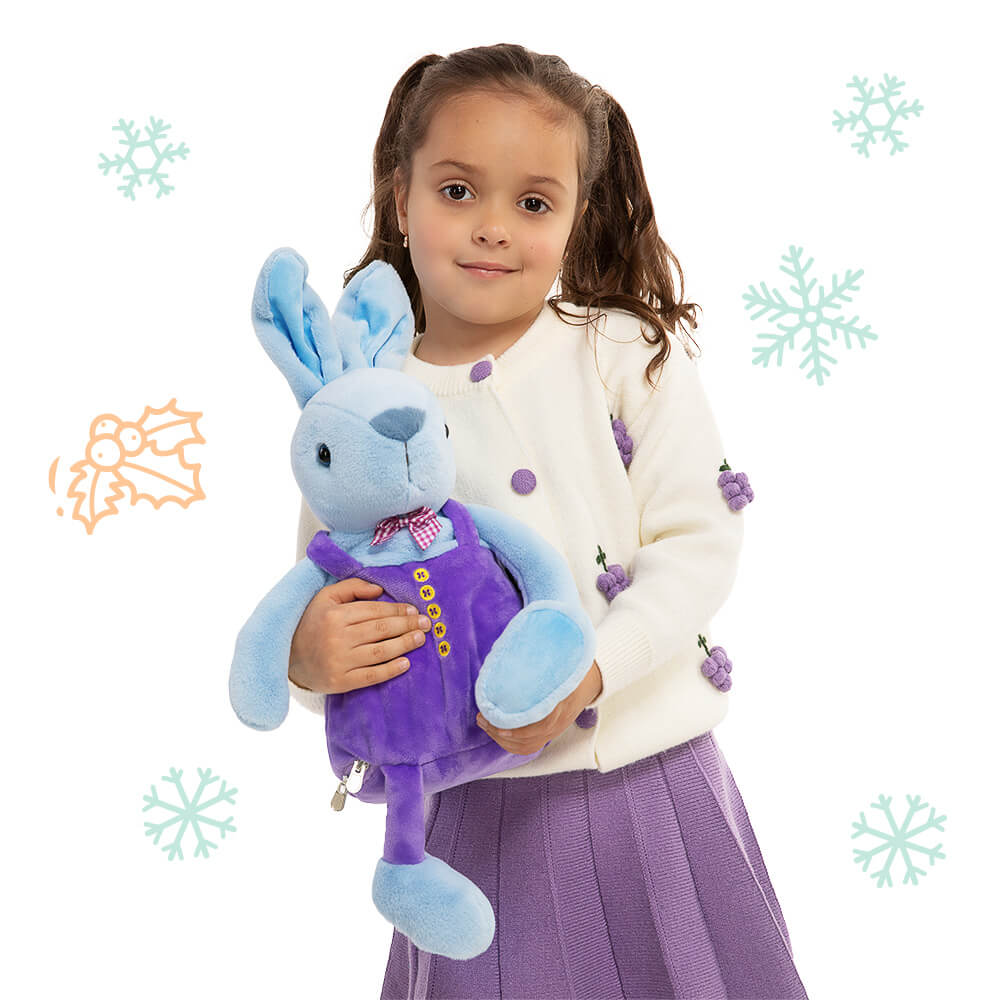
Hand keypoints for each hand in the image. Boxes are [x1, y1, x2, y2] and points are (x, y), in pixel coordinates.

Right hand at [288, 579, 432, 693]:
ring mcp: (339, 661)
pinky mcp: (340, 682)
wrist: (287, 657)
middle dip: (407, 626)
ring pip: (379, 652)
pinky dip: (390, 670)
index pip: (374, 611)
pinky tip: (406, 664)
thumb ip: (352, 587)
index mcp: (335, 615)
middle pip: (381, 630)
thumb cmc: (312, 623)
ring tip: (420, 639)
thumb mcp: (325, 598)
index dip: (397, 611)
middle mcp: (337, 638)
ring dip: (404, 645)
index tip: (414, 611)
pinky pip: (371, 676)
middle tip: (426, 623)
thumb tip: (380, 590)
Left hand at [476, 660, 602, 755]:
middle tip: (482, 717)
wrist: (592, 679)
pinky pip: (530, 746)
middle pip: (529, 739)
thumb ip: (537, 664)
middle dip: (500, 732)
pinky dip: (512, 744)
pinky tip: (498, 732)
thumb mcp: (559, 663)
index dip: (517, 727)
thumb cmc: (571, 667)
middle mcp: (559, 721)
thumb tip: (508, 656)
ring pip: (528, 746)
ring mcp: (556, 729)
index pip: (541, 723)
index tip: (495, 718)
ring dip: (503, 740)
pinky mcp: (551, 733)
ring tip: (486, 724)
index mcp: (562, 702)